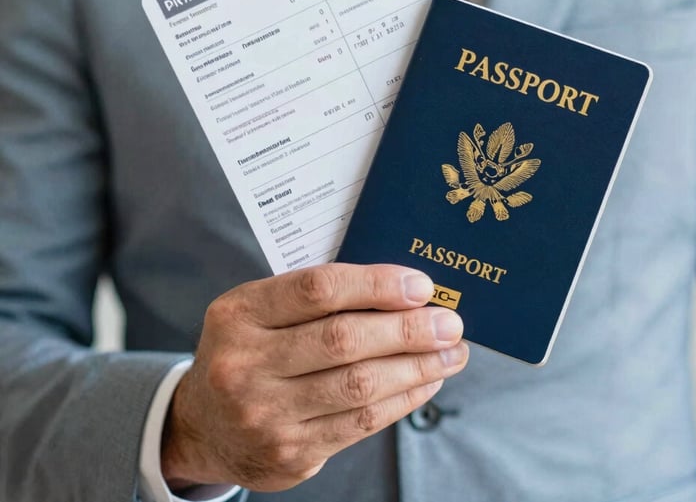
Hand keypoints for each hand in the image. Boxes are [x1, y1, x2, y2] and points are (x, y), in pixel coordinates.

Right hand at [161, 263, 467, 491]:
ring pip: (359, 386)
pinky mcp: (289, 452)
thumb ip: (318, 298)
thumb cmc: (248, 350)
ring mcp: (264, 414)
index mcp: (239, 313)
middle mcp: (245, 363)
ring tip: (451, 353)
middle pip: (344, 340)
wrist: (201, 425)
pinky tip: (425, 381)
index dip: (376, 285)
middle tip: (450, 322)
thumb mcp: (260, 310)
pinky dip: (402, 399)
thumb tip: (403, 294)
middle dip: (409, 329)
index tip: (421, 286)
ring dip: (417, 367)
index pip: (318, 289)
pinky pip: (360, 424)